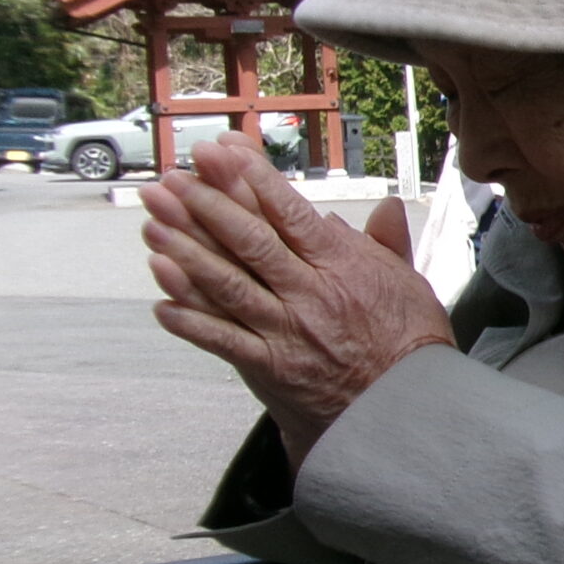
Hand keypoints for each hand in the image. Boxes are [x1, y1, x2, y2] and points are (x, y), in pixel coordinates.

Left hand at [140, 133, 455, 471]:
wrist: (406, 411)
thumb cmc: (410, 346)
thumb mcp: (411, 284)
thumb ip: (389, 244)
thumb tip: (386, 207)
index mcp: (345, 267)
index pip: (291, 214)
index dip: (253, 180)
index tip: (222, 151)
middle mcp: (312, 294)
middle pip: (250, 242)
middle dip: (206, 206)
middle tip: (170, 178)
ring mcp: (287, 332)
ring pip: (228, 285)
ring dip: (185, 253)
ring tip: (152, 224)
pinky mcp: (270, 368)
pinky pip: (223, 341)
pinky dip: (191, 322)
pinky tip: (160, 302)